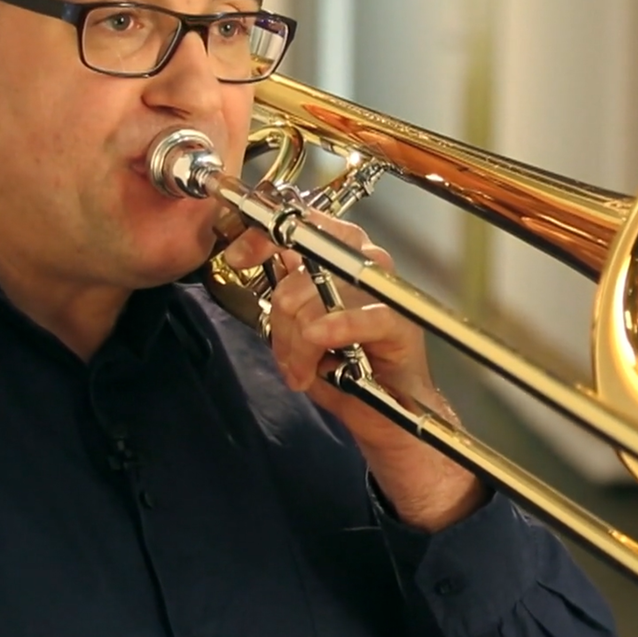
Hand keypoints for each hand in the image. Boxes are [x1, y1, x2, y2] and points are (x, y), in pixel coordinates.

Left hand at [221, 212, 488, 531]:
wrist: (386, 414)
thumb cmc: (345, 368)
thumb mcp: (299, 327)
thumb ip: (282, 292)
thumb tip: (247, 260)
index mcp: (340, 255)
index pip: (300, 222)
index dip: (263, 235)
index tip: (237, 257)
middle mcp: (364, 262)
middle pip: (302, 267)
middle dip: (281, 316)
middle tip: (285, 353)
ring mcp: (384, 290)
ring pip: (319, 298)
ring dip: (298, 343)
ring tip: (302, 372)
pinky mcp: (400, 322)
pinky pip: (358, 318)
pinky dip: (334, 330)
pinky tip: (322, 346)